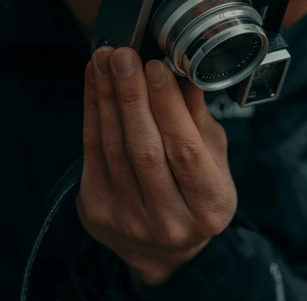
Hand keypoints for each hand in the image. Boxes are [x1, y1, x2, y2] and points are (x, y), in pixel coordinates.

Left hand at [77, 47, 236, 284]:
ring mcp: (129, 220)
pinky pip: (91, 152)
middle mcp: (169, 221)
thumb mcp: (214, 160)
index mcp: (209, 207)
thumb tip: (182, 71)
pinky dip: (92, 111)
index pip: (187, 152)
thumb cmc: (195, 193)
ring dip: (107, 97)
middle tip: (124, 56)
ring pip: (114, 148)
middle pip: (146, 150)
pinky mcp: (97, 211)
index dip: (169, 108)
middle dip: (131, 96)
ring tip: (106, 59)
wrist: (163, 250)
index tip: (157, 68)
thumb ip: (198, 120)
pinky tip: (95, 81)